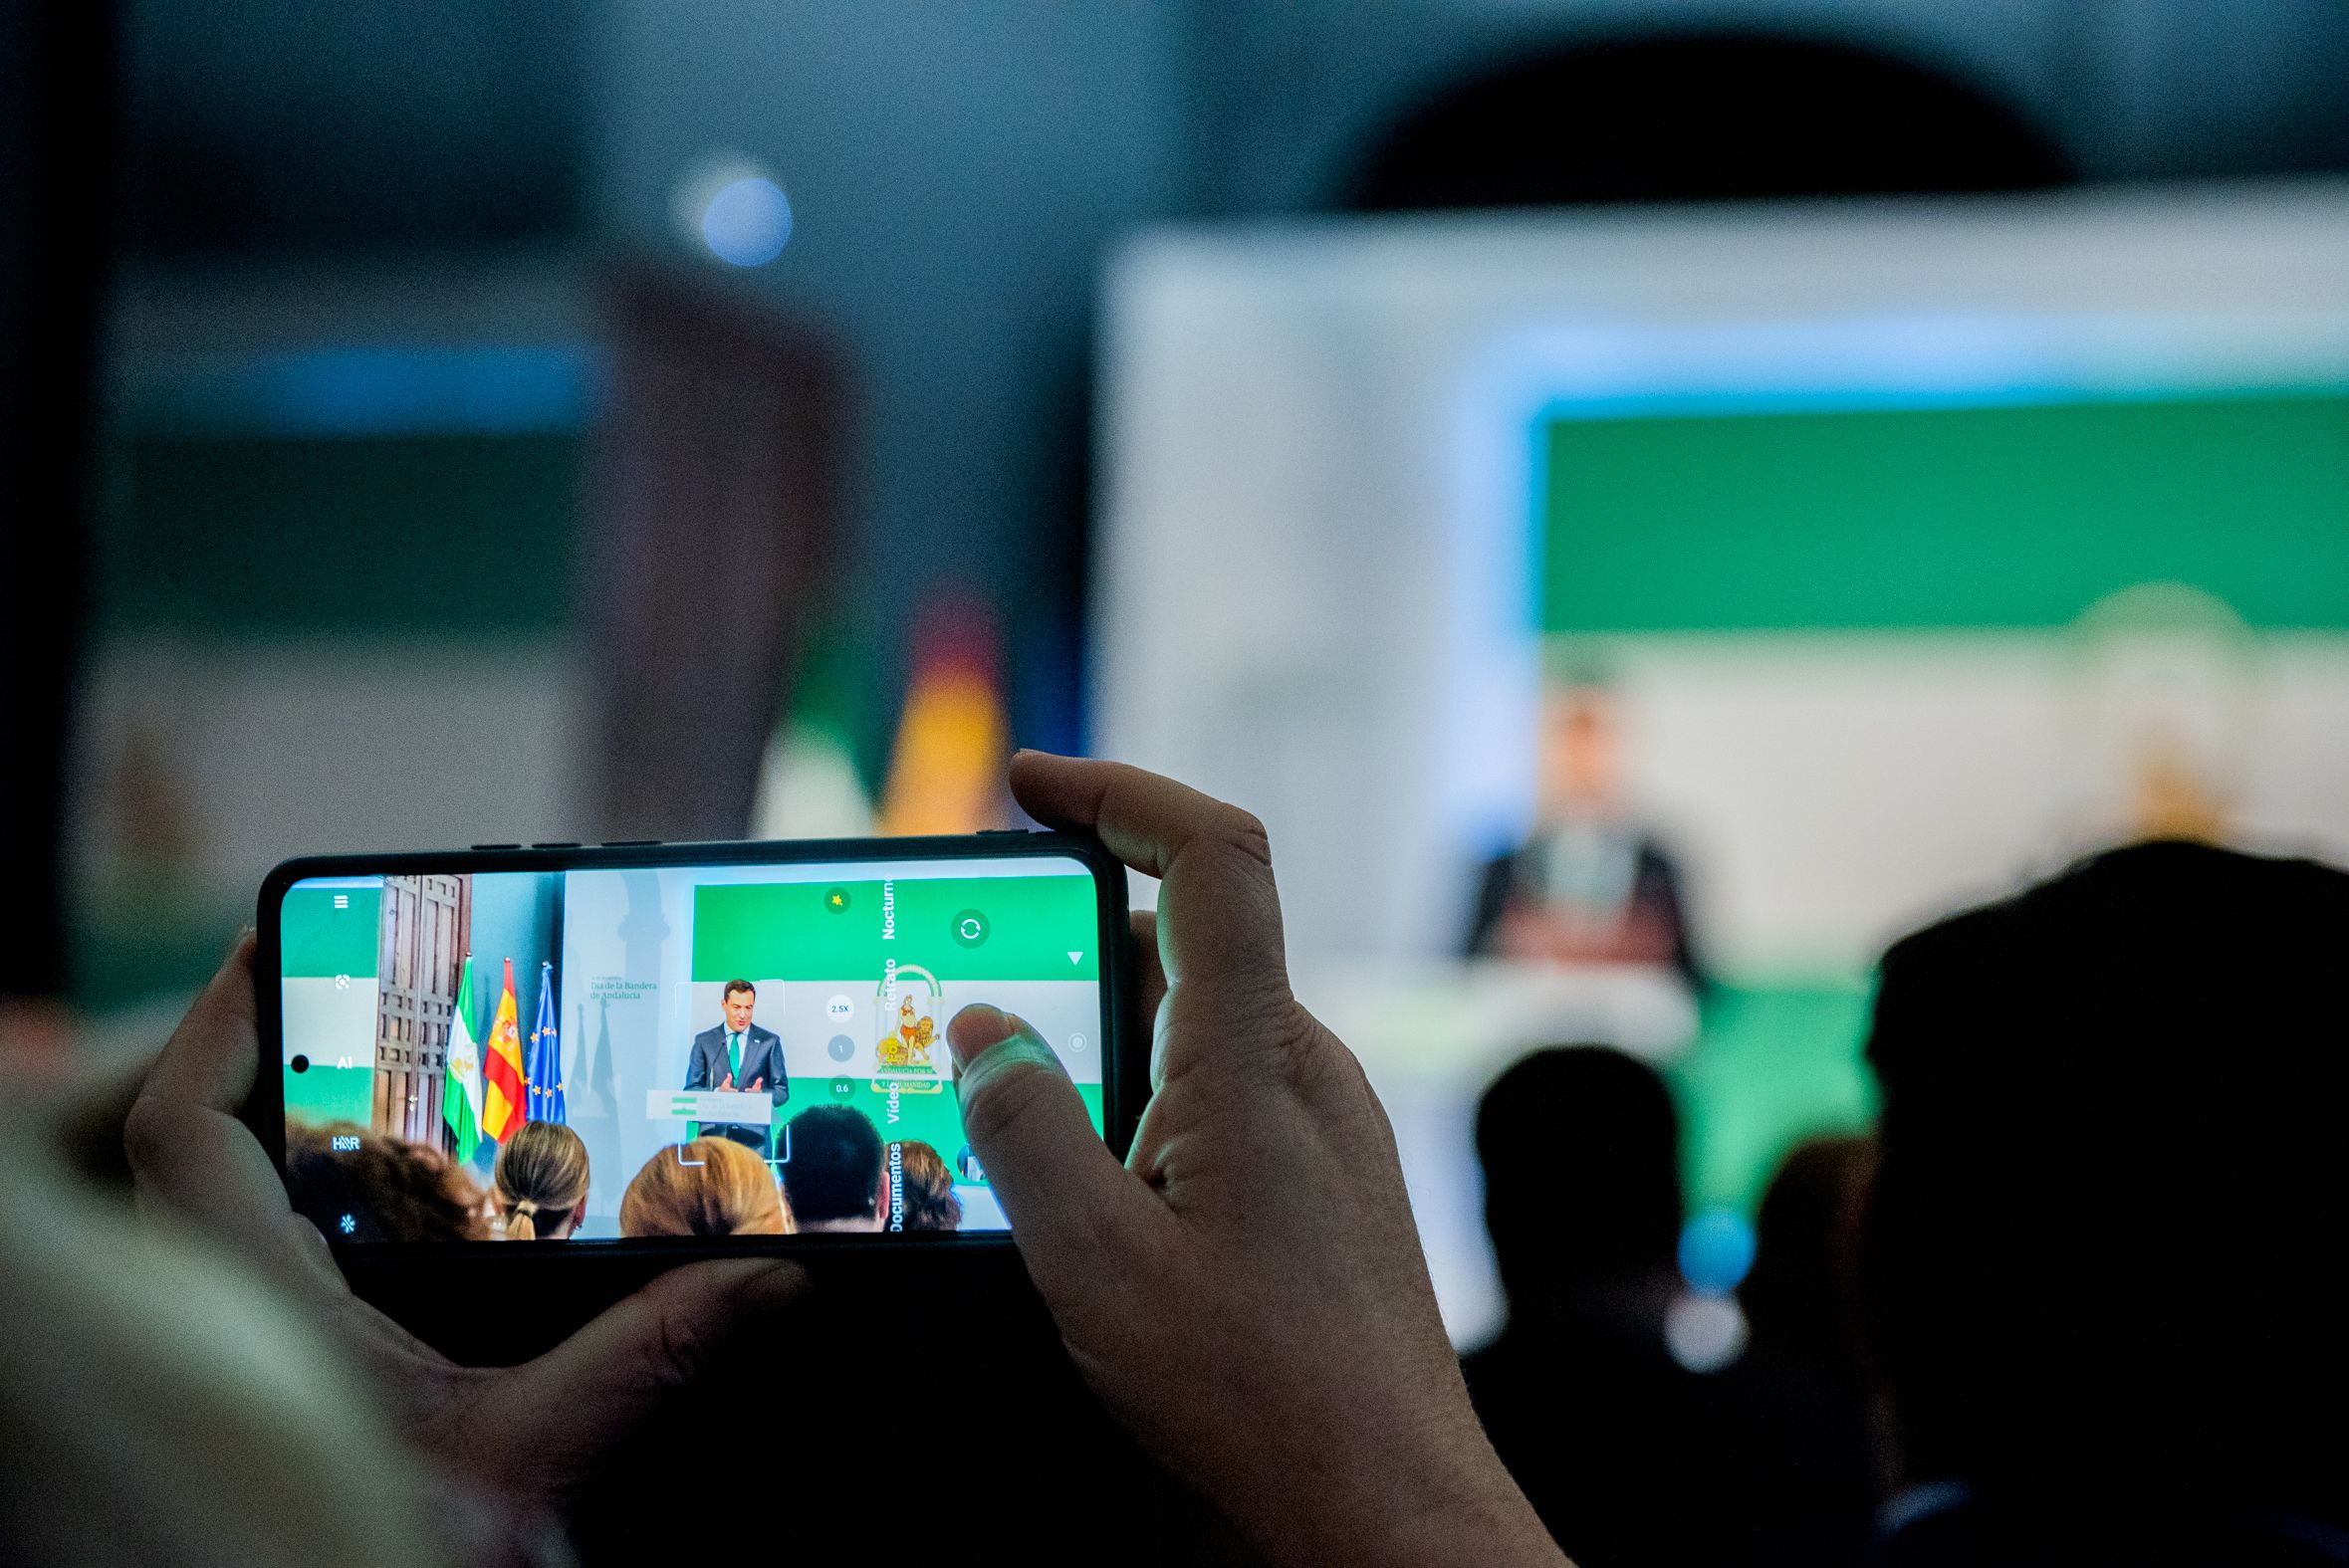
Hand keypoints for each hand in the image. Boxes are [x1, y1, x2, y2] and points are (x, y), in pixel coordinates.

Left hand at [123, 937, 805, 1545]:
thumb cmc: (400, 1567)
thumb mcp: (534, 1461)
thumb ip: (641, 1360)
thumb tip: (759, 1280)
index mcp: (258, 1318)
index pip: (182, 1133)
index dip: (218, 1020)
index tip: (281, 939)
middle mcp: (239, 1325)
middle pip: (208, 1145)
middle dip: (279, 1055)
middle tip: (366, 987)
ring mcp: (257, 1356)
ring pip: (238, 1206)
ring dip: (306, 1130)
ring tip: (398, 1069)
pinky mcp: (296, 1386)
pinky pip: (280, 1261)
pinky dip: (335, 1204)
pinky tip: (419, 1198)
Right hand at [947, 755, 1565, 1567]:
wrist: (1388, 1495)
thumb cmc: (1263, 1392)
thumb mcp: (1095, 1265)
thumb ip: (1023, 1130)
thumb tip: (979, 1025)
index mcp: (1257, 1058)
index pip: (1213, 854)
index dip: (1121, 789)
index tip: (1028, 782)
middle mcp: (1306, 1066)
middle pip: (1190, 930)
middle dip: (1074, 922)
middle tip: (972, 961)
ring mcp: (1325, 1119)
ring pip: (1201, 1017)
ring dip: (1102, 1021)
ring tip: (1010, 1098)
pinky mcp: (1323, 1173)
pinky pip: (1224, 1083)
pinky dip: (1143, 1083)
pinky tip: (1089, 1171)